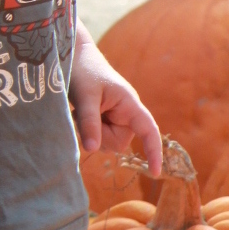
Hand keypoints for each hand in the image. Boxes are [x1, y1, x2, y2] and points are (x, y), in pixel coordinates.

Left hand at [69, 28, 162, 175]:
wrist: (72, 57)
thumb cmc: (84, 71)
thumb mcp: (85, 96)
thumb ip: (89, 122)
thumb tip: (92, 149)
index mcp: (129, 104)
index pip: (148, 130)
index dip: (153, 151)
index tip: (156, 172)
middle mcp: (125, 114)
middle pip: (117, 143)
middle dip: (99, 135)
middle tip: (84, 112)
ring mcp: (114, 118)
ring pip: (105, 143)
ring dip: (90, 132)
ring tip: (82, 109)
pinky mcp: (103, 121)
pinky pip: (96, 138)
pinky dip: (86, 131)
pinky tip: (79, 113)